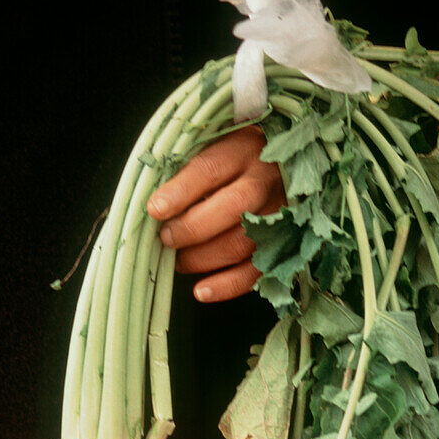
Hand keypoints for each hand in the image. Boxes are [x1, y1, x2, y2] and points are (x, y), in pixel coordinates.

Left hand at [146, 125, 284, 302]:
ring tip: (178, 261)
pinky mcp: (285, 244)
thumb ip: (187, 172)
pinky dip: (227, 285)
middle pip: (234, 207)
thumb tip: (154, 207)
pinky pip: (257, 271)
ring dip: (204, 258)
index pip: (210, 169)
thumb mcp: (213, 148)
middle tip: (167, 238)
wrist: (281, 166)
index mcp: (243, 149)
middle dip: (193, 228)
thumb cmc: (233, 160)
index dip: (181, 191)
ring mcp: (280, 214)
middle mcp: (265, 180)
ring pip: (244, 242)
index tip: (155, 209)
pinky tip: (202, 290)